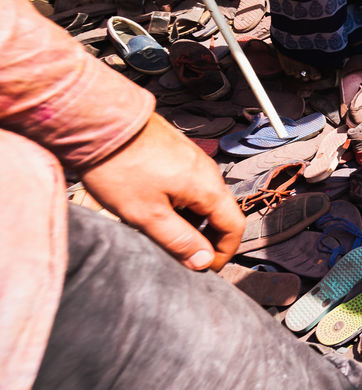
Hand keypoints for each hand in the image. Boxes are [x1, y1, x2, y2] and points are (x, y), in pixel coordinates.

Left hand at [80, 114, 244, 270]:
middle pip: (219, 213)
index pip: (234, 227)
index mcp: (208, 188)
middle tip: (179, 254)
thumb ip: (179, 241)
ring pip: (202, 199)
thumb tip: (204, 262)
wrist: (99, 121)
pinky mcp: (176, 153)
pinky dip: (178, 203)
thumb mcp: (147, 215)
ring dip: (189, 220)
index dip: (223, 253)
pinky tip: (150, 207)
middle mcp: (207, 171)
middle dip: (204, 238)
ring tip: (158, 231)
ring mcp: (192, 160)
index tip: (203, 268)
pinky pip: (188, 185)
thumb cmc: (121, 167)